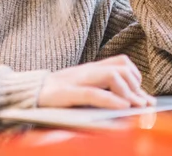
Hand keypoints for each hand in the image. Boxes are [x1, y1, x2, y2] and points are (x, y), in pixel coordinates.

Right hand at [37, 55, 155, 108]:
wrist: (28, 93)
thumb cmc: (59, 96)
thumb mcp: (85, 90)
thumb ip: (105, 93)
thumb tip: (132, 105)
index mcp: (92, 69)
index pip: (122, 62)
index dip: (137, 78)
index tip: (142, 97)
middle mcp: (87, 71)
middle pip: (121, 67)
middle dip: (136, 87)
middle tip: (140, 105)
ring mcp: (77, 81)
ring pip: (111, 75)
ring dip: (128, 92)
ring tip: (134, 107)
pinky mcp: (66, 94)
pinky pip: (93, 94)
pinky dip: (111, 100)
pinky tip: (122, 108)